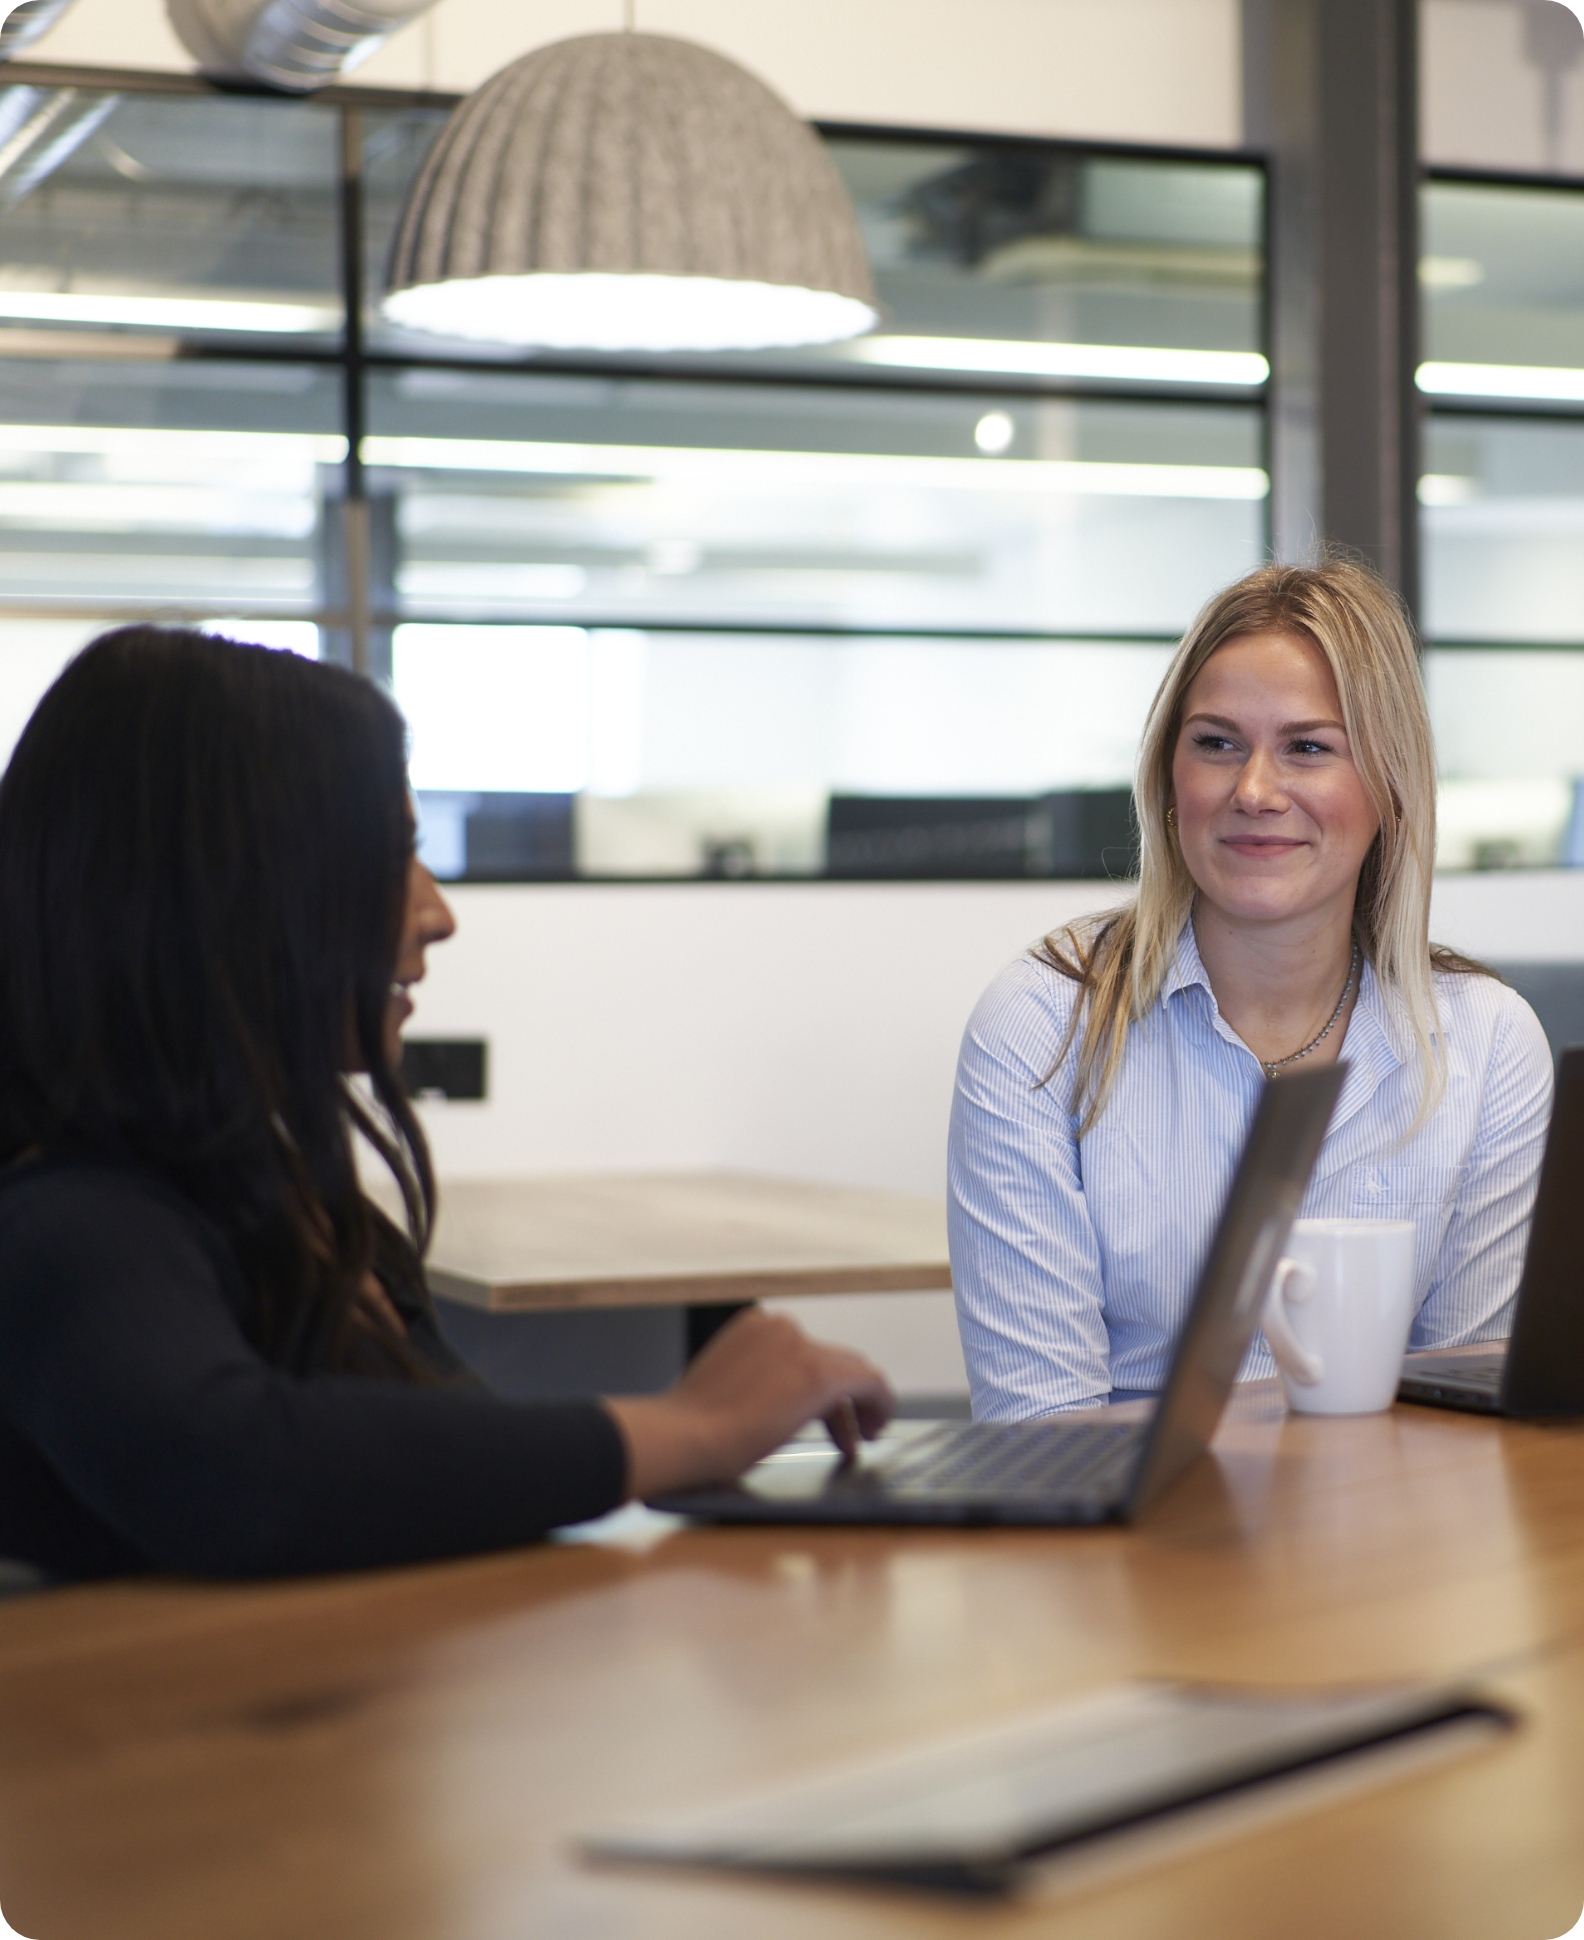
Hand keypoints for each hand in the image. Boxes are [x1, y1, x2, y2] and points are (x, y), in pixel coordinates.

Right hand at [603, 1308, 893, 1500]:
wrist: (683, 1435)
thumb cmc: (691, 1426)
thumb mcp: (727, 1387)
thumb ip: (756, 1381)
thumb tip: (778, 1404)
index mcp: (753, 1326)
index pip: (803, 1351)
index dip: (819, 1388)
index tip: (822, 1413)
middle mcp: (780, 1327)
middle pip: (830, 1359)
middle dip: (840, 1399)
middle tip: (847, 1432)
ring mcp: (801, 1347)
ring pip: (851, 1370)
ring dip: (858, 1403)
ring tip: (863, 1435)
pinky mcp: (821, 1374)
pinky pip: (870, 1381)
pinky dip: (880, 1402)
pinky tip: (877, 1427)